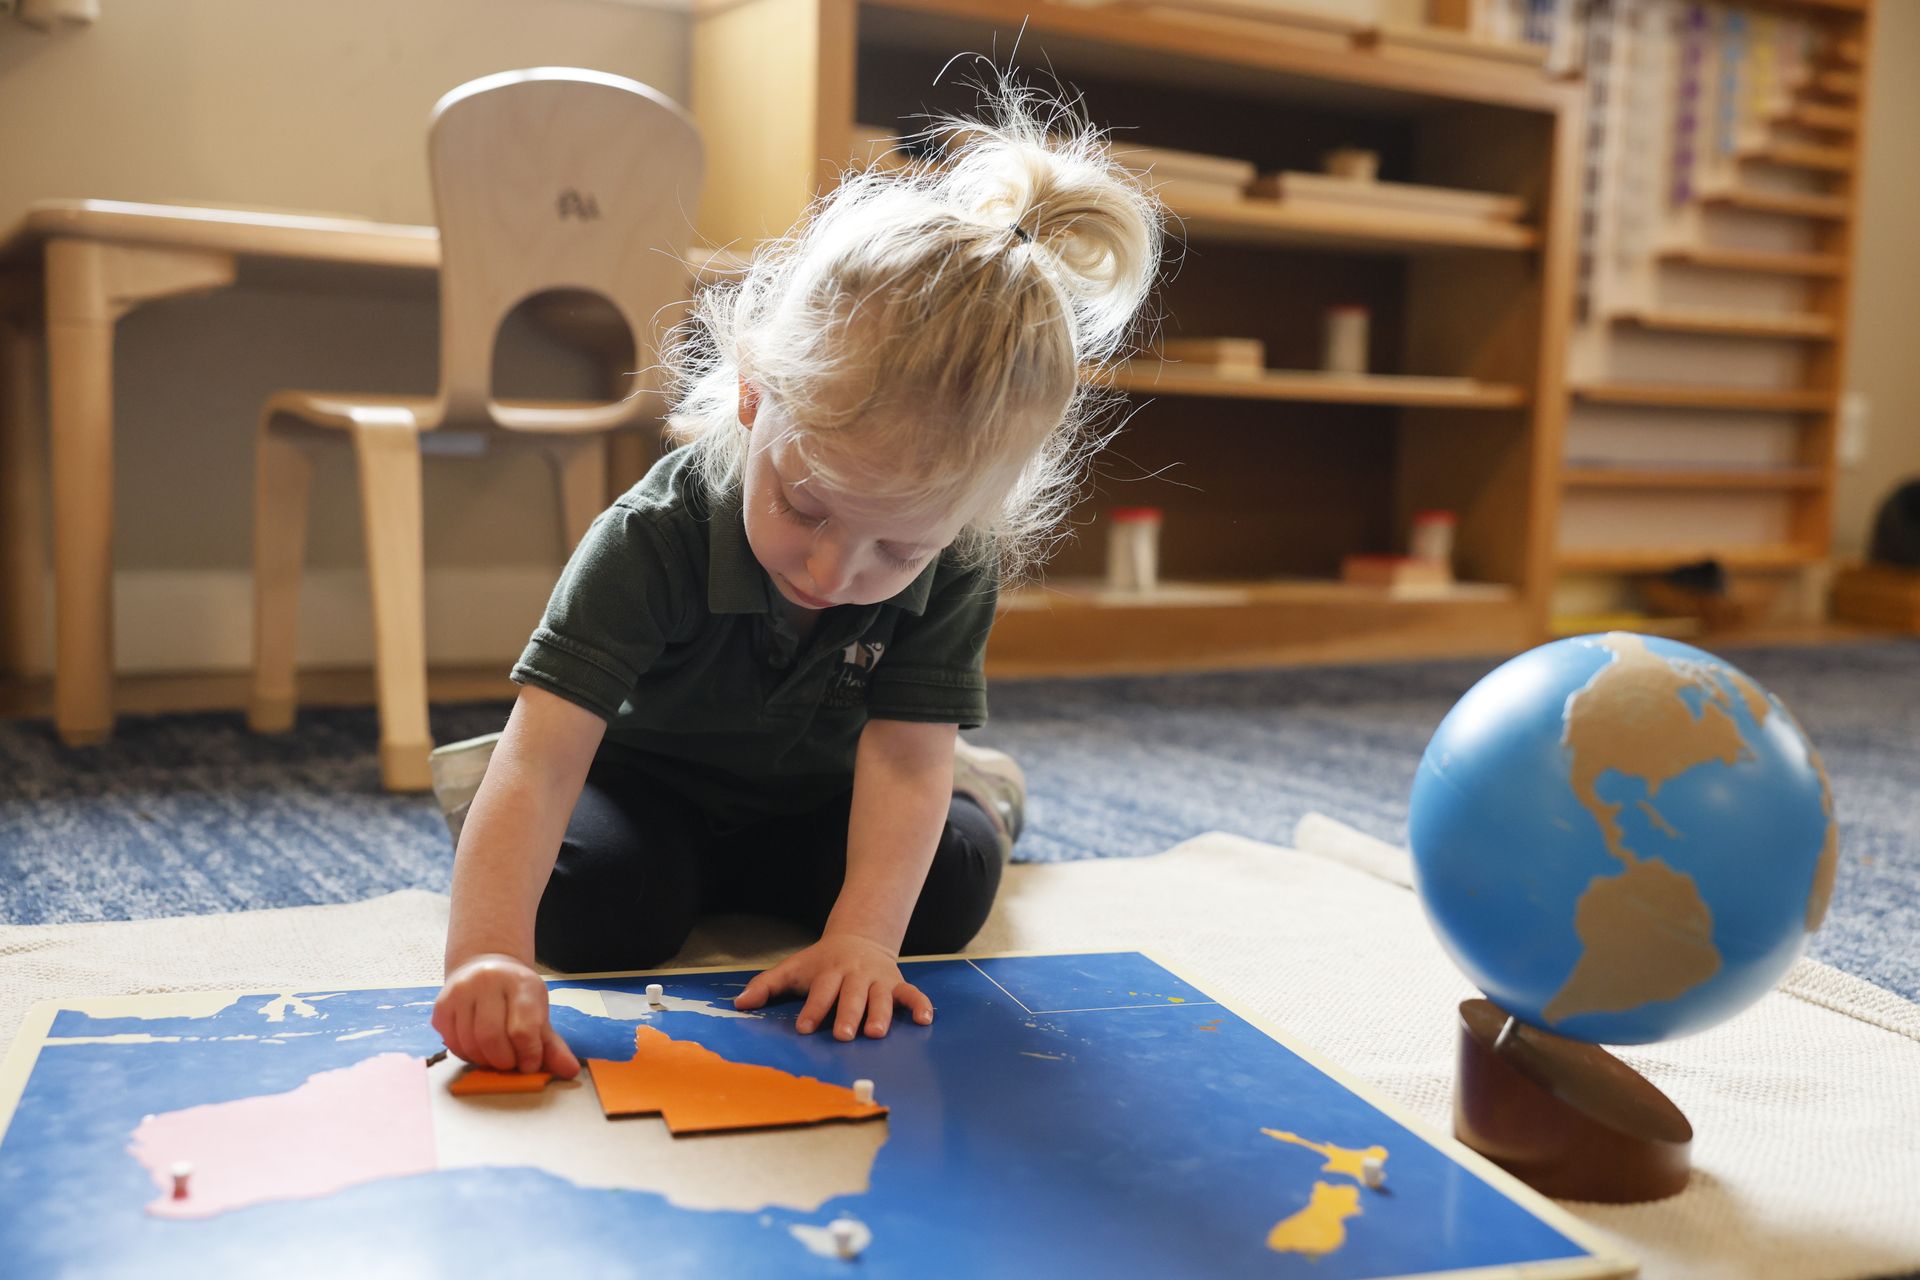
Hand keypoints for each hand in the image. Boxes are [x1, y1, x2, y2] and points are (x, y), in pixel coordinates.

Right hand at [432, 953, 581, 1076]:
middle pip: (491, 1038)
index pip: (523, 1029)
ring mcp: (461, 991)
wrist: (486, 969)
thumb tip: (569, 1071)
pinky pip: (452, 1042)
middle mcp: (488, 981)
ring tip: (496, 1056)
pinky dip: (466, 1055)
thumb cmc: (516, 998)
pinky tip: (478, 1049)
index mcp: (520, 983)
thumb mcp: (539, 1015)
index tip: (530, 1064)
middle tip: (511, 1063)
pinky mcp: (442, 1004)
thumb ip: (552, 1046)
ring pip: (469, 1043)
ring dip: (484, 1061)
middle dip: (504, 1061)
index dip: (528, 1055)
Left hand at [733, 933, 933, 1039]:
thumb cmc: (821, 962)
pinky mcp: (897, 983)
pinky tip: (925, 1020)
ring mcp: (878, 979)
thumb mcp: (793, 968)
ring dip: (880, 1014)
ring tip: (876, 1032)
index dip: (813, 1008)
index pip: (821, 990)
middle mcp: (855, 975)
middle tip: (843, 1034)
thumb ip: (766, 985)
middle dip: (848, 1014)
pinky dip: (920, 1005)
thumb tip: (739, 1003)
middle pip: (852, 995)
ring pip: (881, 997)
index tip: (805, 1028)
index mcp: (829, 971)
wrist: (859, 937)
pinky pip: (912, 994)